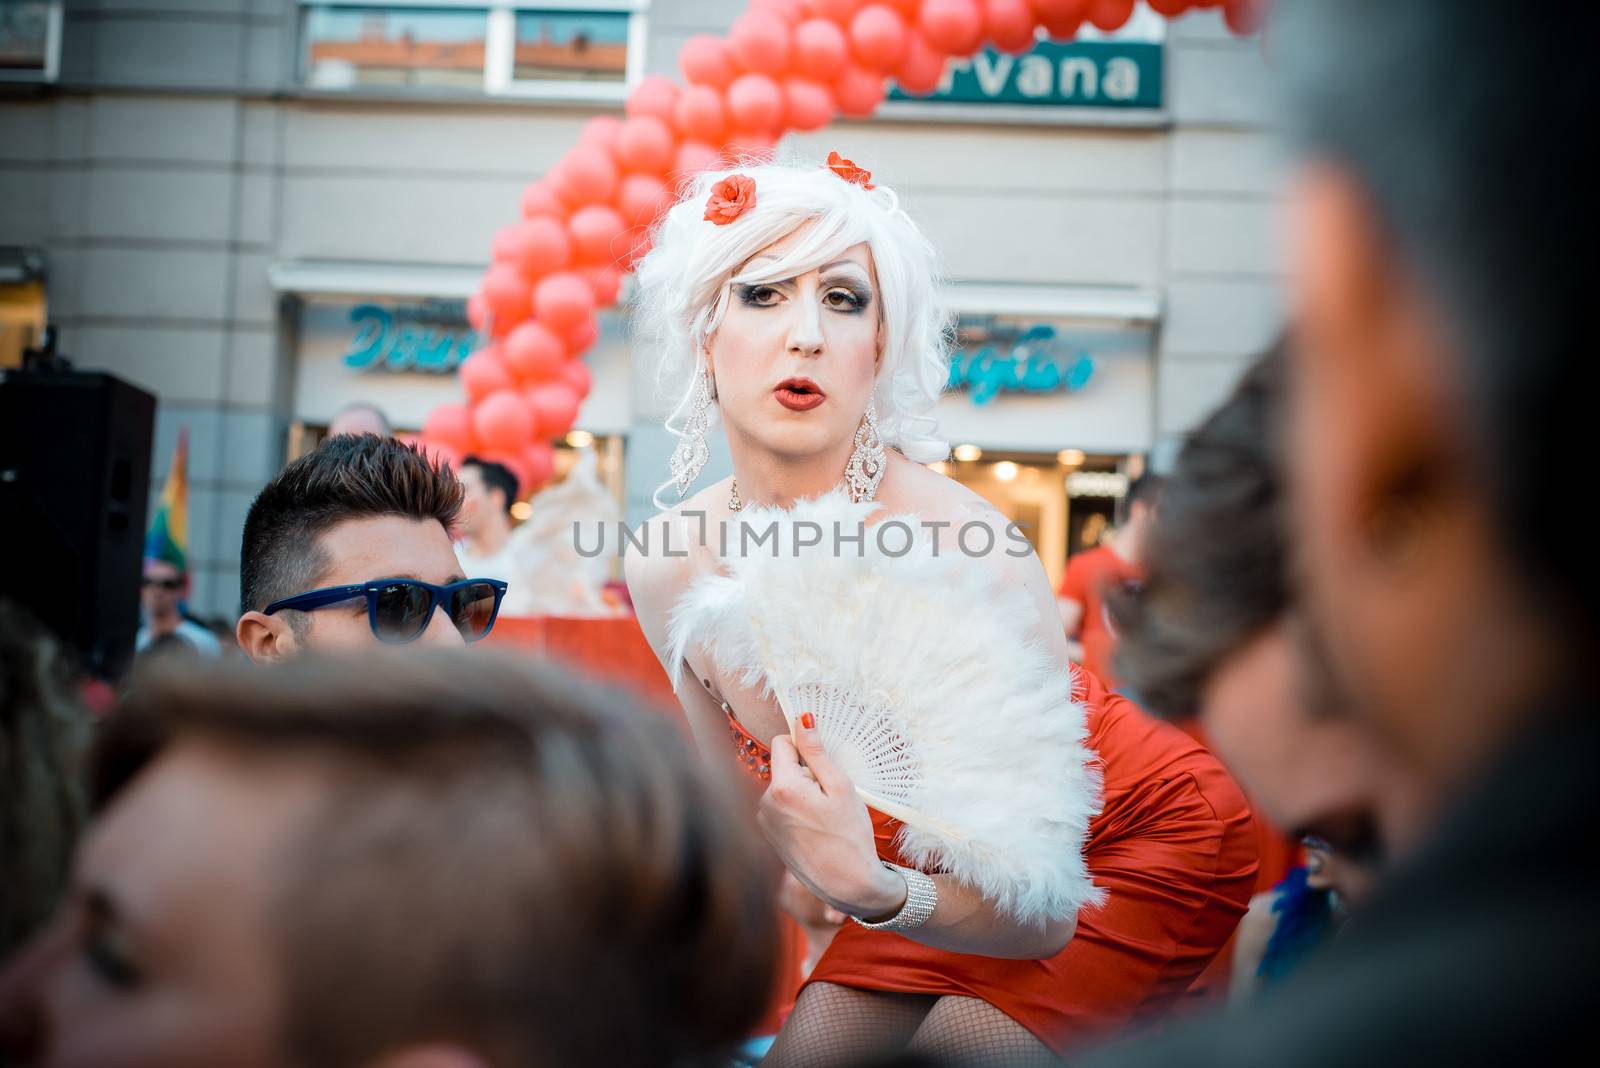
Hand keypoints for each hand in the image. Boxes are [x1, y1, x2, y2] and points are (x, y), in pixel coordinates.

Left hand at [757, 713, 906, 918]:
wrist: (846, 885)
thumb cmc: (849, 836)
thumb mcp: (840, 787)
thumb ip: (817, 752)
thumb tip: (802, 720)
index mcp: (782, 787)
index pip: (782, 743)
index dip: (805, 748)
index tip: (823, 765)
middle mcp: (764, 802)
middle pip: (782, 766)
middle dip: (805, 774)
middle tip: (829, 798)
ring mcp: (763, 821)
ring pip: (782, 787)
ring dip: (801, 793)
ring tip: (823, 816)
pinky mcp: (767, 835)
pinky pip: (780, 807)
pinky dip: (795, 810)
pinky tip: (814, 828)